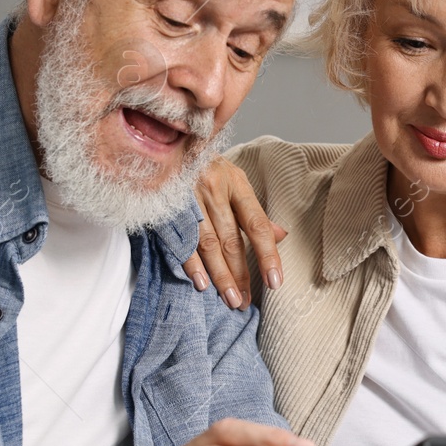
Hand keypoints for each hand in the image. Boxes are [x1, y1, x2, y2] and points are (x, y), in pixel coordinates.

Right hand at [181, 157, 286, 309]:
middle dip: (241, 273)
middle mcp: (214, 188)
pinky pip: (182, 240)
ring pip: (209, 244)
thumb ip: (253, 210)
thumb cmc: (203, 165)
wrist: (164, 144)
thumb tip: (280, 236)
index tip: (274, 281)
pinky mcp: (167, 207)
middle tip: (246, 301)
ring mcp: (189, 197)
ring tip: (231, 299)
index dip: (267, 255)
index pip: (257, 224)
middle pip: (232, 239)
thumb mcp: (233, 180)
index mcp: (235, 182)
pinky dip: (192, 264)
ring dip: (221, 275)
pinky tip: (201, 283)